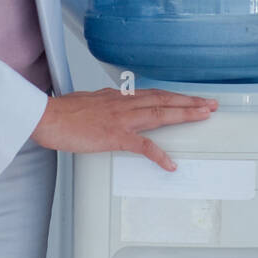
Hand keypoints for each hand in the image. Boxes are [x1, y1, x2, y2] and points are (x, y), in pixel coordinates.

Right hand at [31, 88, 217, 171]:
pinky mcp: (114, 136)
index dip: (176, 96)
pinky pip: (142, 146)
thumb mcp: (91, 102)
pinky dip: (158, 155)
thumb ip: (107, 104)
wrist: (47, 117)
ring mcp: (122, 119)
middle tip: (210, 104)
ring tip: (203, 116)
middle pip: (164, 100)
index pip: (155, 94)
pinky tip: (170, 163)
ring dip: (184, 115)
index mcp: (120, 98)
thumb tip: (116, 105)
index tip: (192, 98)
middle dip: (190, 102)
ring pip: (160, 114)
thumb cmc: (64, 112)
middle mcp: (125, 104)